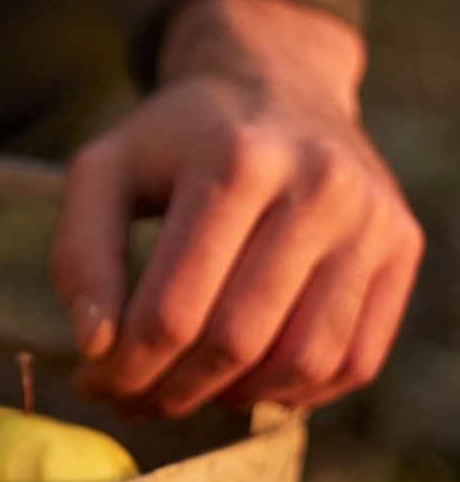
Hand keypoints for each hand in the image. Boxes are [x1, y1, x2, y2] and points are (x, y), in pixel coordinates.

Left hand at [49, 0, 423, 417]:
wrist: (278, 81)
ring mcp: (371, 220)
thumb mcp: (103, 171)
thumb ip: (80, 254)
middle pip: (236, 341)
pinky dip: (295, 391)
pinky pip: (354, 359)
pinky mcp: (401, 248)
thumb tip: (95, 347)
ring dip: (231, 399)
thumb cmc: (176, 139)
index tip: (92, 382)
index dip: (124, 366)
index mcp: (235, 162)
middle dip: (170, 390)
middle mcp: (318, 187)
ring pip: (302, 362)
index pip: (173, 310)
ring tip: (181, 390)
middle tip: (130, 399)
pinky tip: (243, 380)